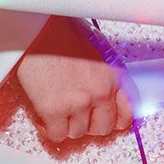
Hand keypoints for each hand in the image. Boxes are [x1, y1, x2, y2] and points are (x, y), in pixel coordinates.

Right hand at [16, 16, 132, 140]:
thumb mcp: (99, 50)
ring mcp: (78, 102)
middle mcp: (101, 91)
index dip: (114, 120)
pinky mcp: (54, 109)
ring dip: (67, 124)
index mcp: (114, 76)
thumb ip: (107, 76)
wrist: (37, 28)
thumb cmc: (63, 32)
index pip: (126, 114)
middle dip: (89, 123)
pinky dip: (49, 128)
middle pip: (103, 129)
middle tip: (76, 112)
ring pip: (78, 133)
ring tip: (57, 104)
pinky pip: (57, 135)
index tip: (104, 120)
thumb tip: (108, 97)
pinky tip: (45, 113)